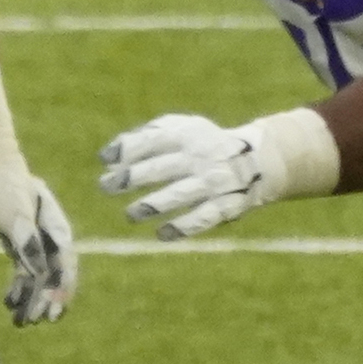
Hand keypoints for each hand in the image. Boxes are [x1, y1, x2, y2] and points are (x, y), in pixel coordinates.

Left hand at [0, 171, 76, 325]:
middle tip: (35, 322)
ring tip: (21, 321)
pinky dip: (18, 288)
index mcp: (56, 228)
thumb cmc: (2, 185)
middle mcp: (49, 237)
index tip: (54, 311)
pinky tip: (9, 302)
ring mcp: (34, 241)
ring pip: (37, 277)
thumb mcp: (14, 211)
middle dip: (46, 300)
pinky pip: (23, 271)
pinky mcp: (19, 244)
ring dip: (31, 298)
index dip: (62, 290)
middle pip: (53, 275)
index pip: (64, 265)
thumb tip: (38, 272)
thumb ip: (26, 240)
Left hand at [99, 114, 266, 240]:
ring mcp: (213, 182)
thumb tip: (107, 156)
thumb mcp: (181, 129)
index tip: (105, 159)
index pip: (151, 140)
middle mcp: (200, 157)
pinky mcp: (226, 205)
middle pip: (160, 168)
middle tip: (107, 186)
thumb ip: (145, 136)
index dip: (126, 149)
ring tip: (130, 214)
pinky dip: (182, 228)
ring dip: (151, 205)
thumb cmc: (202, 144)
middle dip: (130, 178)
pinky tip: (161, 234)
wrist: (257, 160)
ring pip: (178, 195)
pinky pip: (202, 218)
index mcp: (187, 135)